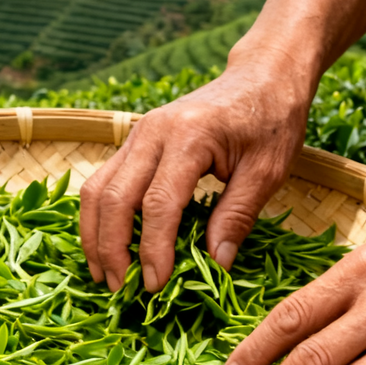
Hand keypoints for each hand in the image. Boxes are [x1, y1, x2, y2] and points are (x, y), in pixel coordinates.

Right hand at [79, 54, 311, 291]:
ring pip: (97, 189)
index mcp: (189, 137)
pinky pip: (102, 182)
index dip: (152, 249)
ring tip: (104, 274)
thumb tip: (215, 264)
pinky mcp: (133, 142)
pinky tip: (106, 245)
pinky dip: (98, 218)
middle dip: (111, 249)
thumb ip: (238, 216)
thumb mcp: (267, 171)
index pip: (158, 204)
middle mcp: (152, 133)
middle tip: (120, 289)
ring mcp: (137, 135)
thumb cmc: (271, 120)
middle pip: (114, 198)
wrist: (263, 75)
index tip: (155, 285)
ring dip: (94, 236)